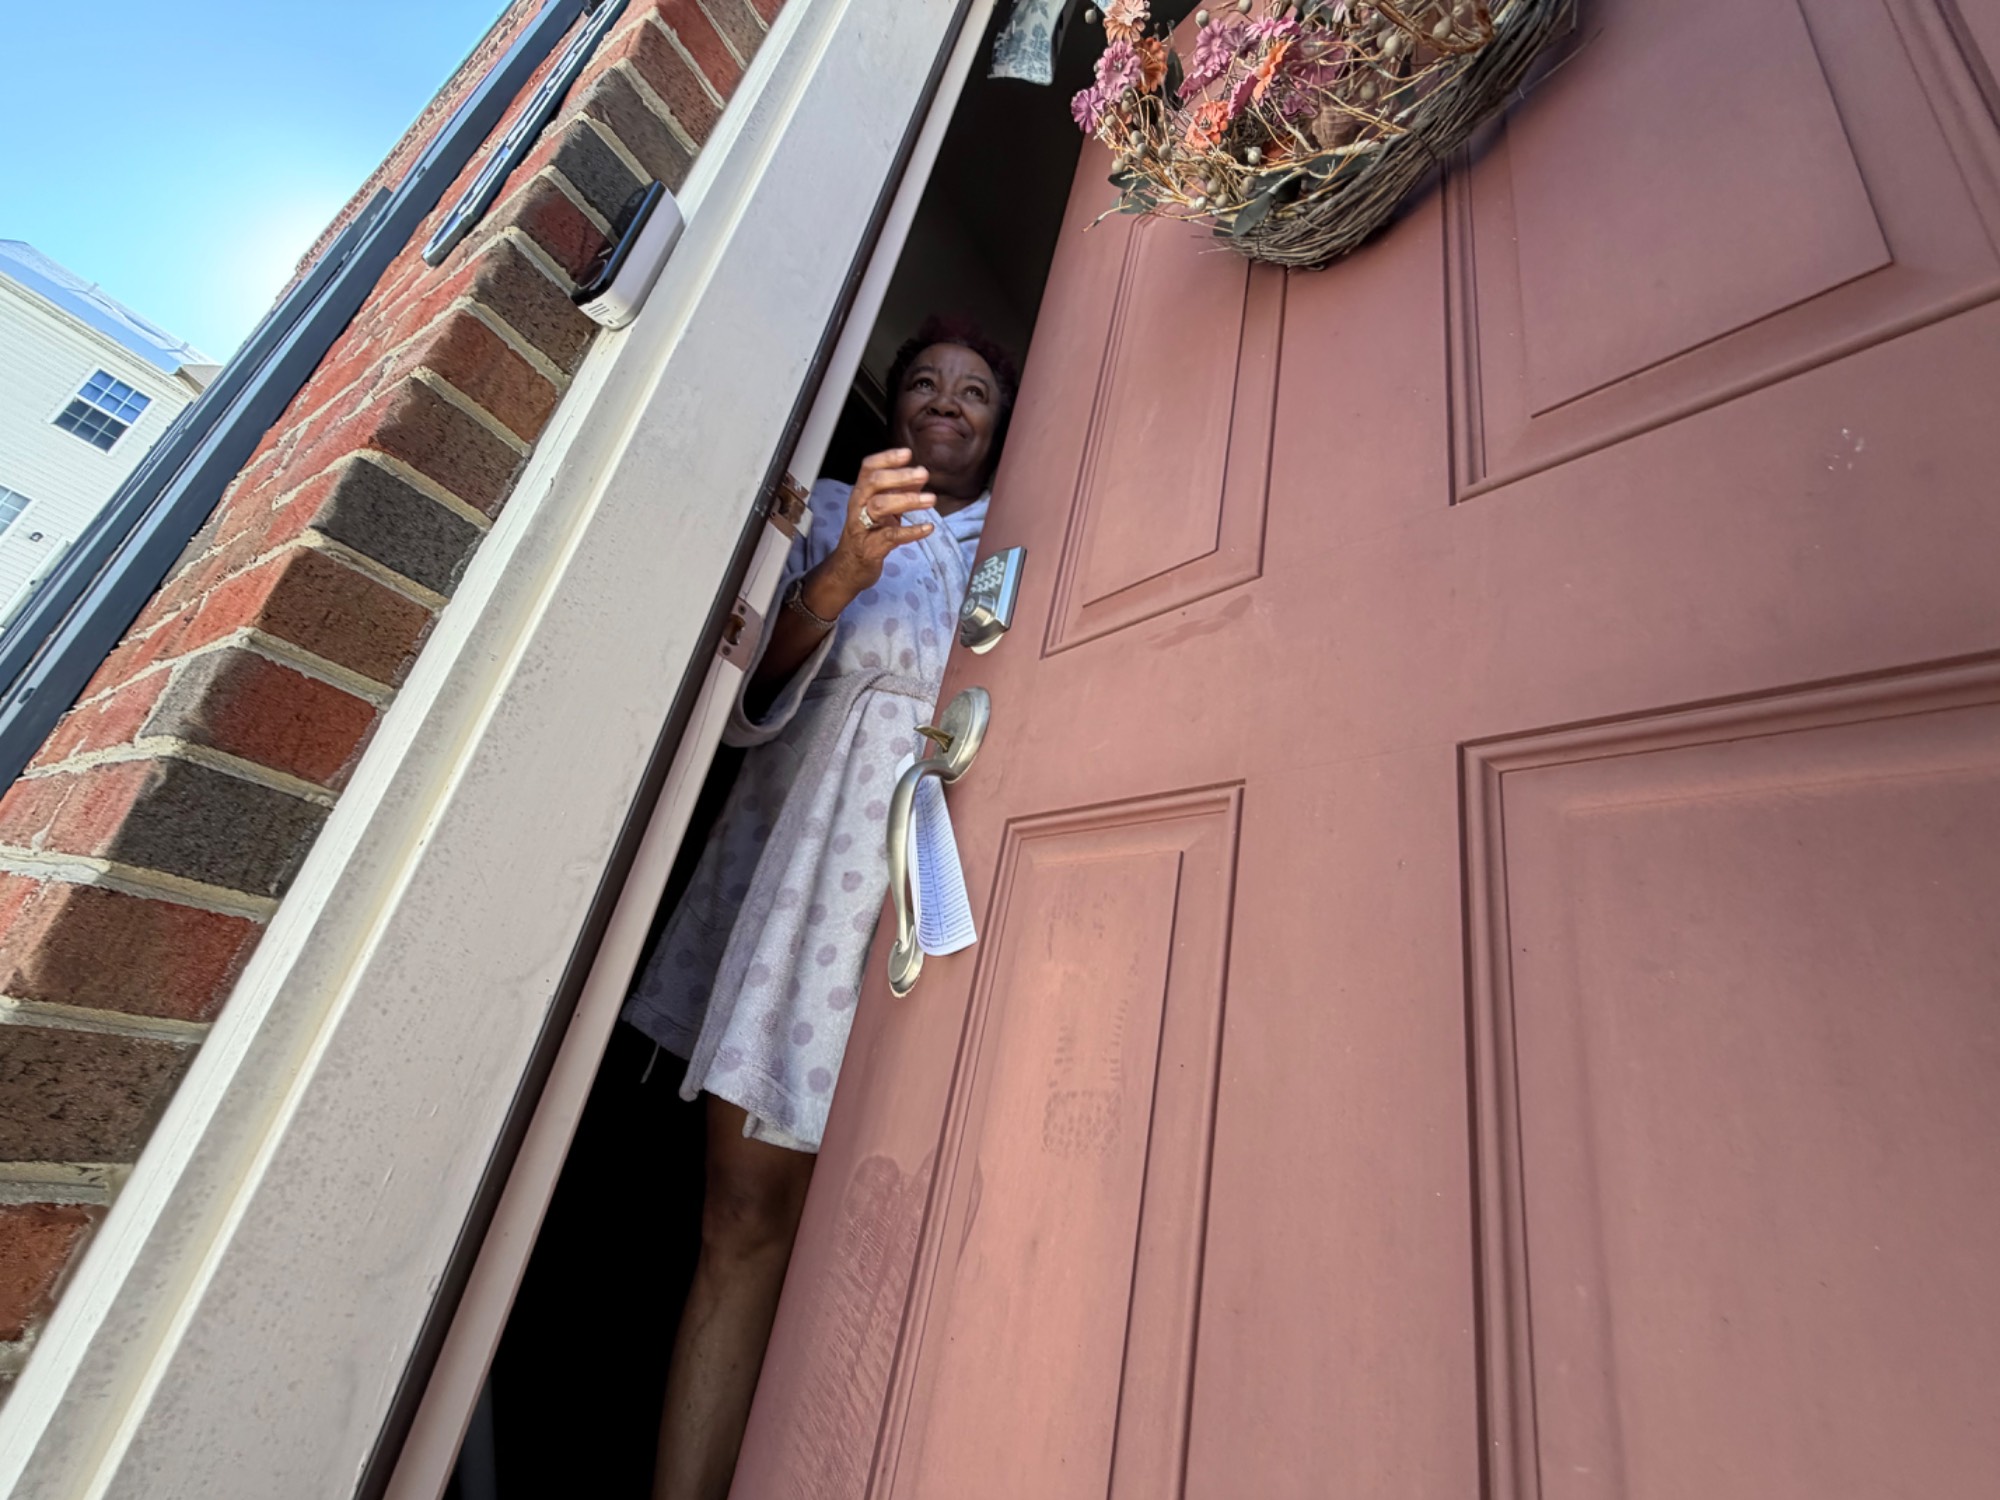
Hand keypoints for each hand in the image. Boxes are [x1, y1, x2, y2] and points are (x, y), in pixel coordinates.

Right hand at [805, 449, 937, 613]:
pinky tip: (928, 528)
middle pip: (873, 483)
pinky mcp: (871, 547)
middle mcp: (859, 506)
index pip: (868, 468)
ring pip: (880, 506)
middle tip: (923, 473)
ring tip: (930, 499)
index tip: (907, 453)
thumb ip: (899, 491)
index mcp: (861, 493)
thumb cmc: (867, 534)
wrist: (849, 567)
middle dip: (899, 476)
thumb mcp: (882, 509)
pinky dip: (911, 531)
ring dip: (907, 500)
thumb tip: (920, 475)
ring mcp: (862, 526)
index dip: (886, 458)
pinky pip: (891, 536)